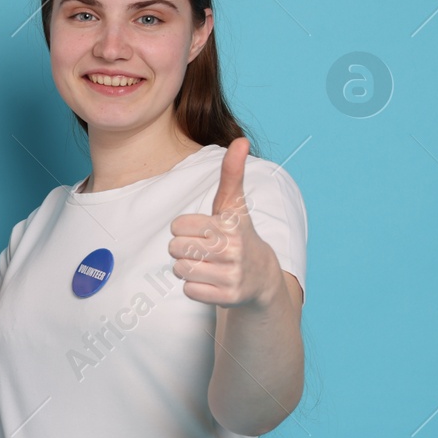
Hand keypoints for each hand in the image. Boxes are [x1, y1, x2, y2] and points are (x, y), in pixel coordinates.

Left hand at [169, 138, 280, 307]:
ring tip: (207, 265)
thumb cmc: (238, 234)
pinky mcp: (229, 297)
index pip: (178, 226)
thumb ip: (232, 173)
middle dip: (184, 249)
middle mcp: (233, 250)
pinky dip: (195, 287)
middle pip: (175, 249)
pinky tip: (212, 281)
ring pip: (180, 270)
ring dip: (187, 268)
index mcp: (230, 225)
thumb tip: (240, 139)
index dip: (184, 229)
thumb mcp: (234, 204)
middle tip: (204, 250)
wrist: (262, 277)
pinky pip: (189, 290)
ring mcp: (232, 275)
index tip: (203, 231)